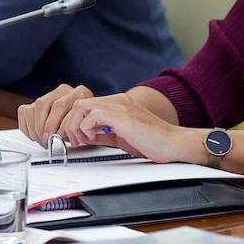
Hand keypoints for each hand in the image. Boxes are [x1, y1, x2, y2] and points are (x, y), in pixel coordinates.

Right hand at [18, 84, 91, 144]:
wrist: (83, 120)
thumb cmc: (83, 125)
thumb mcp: (84, 127)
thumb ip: (73, 128)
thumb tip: (59, 136)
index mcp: (79, 93)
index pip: (60, 105)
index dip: (52, 123)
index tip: (52, 137)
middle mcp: (64, 91)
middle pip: (43, 105)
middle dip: (42, 127)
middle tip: (45, 140)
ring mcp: (50, 95)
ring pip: (34, 108)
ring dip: (34, 128)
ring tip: (41, 139)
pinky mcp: (37, 102)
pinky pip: (25, 112)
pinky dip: (27, 126)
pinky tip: (35, 134)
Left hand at [63, 93, 201, 163]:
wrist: (173, 143)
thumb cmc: (153, 142)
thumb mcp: (121, 137)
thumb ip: (103, 133)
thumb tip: (85, 136)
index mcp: (119, 104)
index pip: (85, 105)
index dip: (75, 122)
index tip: (77, 139)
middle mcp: (118, 101)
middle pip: (78, 103)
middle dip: (70, 124)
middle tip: (77, 141)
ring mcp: (120, 106)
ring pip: (81, 107)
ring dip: (76, 126)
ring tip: (84, 140)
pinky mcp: (122, 116)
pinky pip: (92, 116)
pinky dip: (87, 130)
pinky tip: (95, 139)